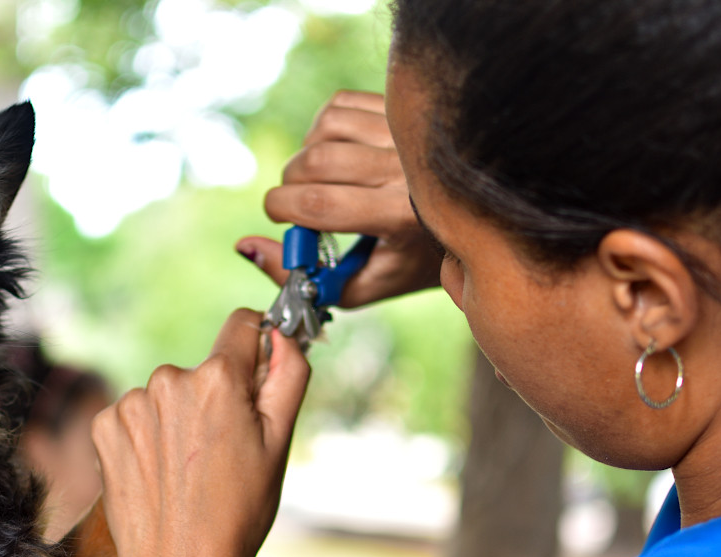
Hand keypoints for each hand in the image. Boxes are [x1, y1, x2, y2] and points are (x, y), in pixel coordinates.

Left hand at [92, 309, 309, 556]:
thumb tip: (283, 333)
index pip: (243, 326)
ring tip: (189, 473)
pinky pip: (135, 417)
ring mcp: (130, 404)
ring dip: (178, 421)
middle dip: (216, 398)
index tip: (257, 377)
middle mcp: (168, 379)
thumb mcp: (279, 442)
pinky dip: (147, 439)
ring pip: (167, 396)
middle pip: (203, 370)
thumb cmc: (238, 512)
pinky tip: (160, 475)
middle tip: (223, 454)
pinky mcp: (103, 428)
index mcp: (217, 377)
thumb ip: (288, 375)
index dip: (256, 349)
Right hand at [237, 90, 441, 306]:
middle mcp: (406, 170)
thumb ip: (300, 275)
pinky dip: (322, 129)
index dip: (282, 209)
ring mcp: (407, 133)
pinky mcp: (402, 110)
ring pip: (324, 129)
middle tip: (298, 204)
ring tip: (319, 180)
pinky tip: (336, 154)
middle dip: (289, 185)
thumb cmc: (411, 264)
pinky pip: (339, 106)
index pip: (319, 204)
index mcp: (399, 218)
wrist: (475, 225)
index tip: (280, 219)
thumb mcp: (359, 286)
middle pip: (316, 162)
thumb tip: (245, 245)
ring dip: (306, 155)